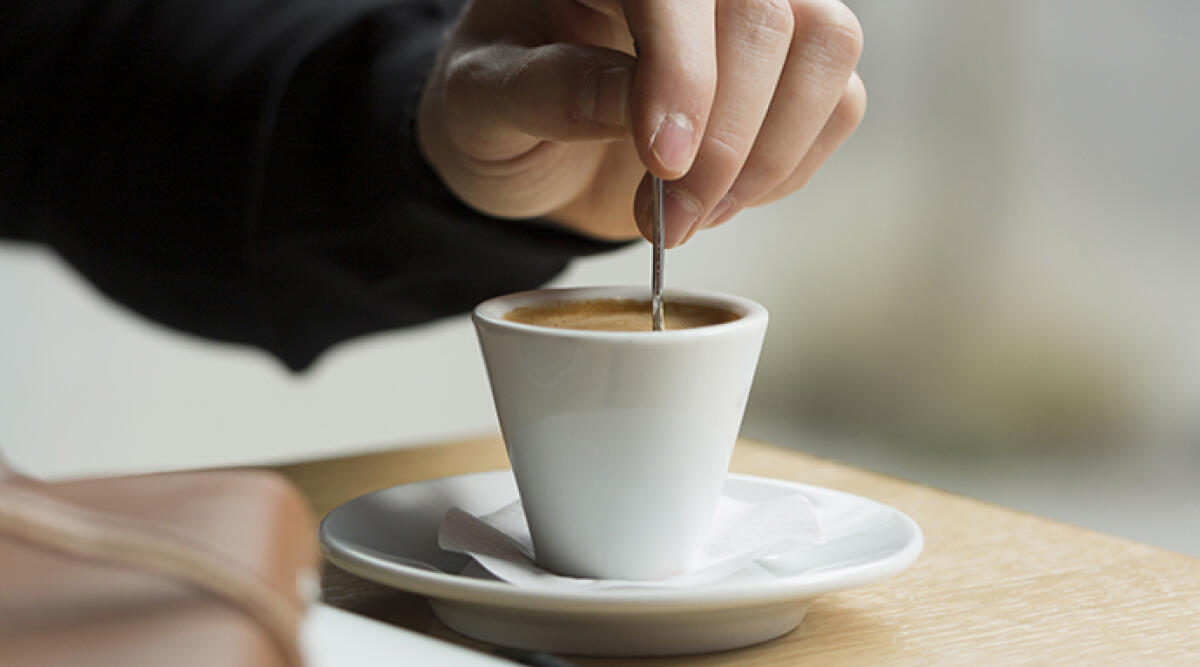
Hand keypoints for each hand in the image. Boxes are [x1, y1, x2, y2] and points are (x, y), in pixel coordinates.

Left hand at [417, 0, 864, 246]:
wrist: (529, 146)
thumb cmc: (496, 112)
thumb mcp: (484, 107)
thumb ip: (550, 91)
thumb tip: (638, 104)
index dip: (682, 68)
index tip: (663, 162)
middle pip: (766, 13)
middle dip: (726, 137)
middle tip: (669, 221)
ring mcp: (754, 11)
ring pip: (827, 44)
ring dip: (768, 153)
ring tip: (692, 217)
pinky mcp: (792, 66)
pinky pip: (840, 102)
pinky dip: (788, 167)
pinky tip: (722, 198)